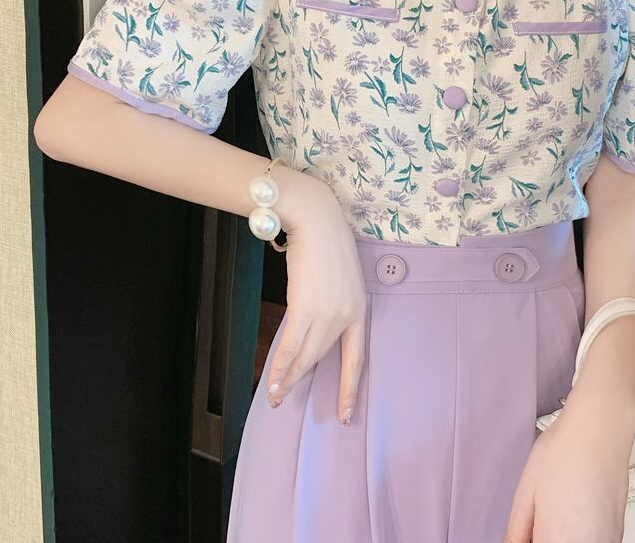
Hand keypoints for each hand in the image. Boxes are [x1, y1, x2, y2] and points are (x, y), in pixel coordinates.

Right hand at [264, 169, 367, 426]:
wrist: (317, 220)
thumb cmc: (327, 242)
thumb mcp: (340, 276)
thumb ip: (332, 301)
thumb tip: (313, 320)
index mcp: (360, 309)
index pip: (357, 357)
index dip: (350, 387)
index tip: (346, 414)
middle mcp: (347, 315)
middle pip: (323, 358)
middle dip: (303, 381)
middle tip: (287, 401)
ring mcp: (328, 313)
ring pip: (306, 356)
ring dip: (288, 378)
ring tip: (275, 396)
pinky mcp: (306, 307)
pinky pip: (292, 345)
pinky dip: (281, 365)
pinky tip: (274, 380)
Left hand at [502, 395, 634, 542]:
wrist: (600, 428)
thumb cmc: (565, 449)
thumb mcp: (525, 490)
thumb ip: (516, 530)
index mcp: (556, 538)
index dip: (527, 541)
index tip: (524, 533)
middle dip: (542, 537)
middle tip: (536, 520)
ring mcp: (606, 542)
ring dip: (560, 535)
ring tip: (553, 512)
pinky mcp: (617, 534)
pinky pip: (591, 542)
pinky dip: (578, 534)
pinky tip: (571, 513)